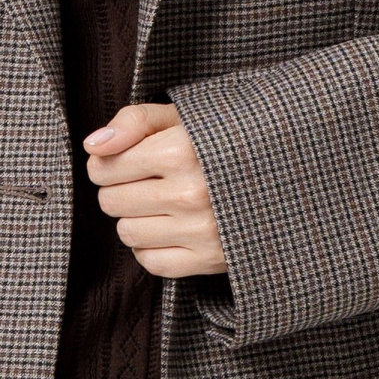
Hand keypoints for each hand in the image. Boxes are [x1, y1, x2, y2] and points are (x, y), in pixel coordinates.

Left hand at [84, 102, 227, 278]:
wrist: (285, 173)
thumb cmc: (224, 139)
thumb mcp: (183, 116)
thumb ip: (134, 121)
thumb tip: (93, 146)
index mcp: (182, 151)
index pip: (103, 168)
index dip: (110, 162)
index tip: (131, 159)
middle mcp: (191, 193)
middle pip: (110, 202)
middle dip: (121, 189)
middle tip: (149, 180)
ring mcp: (202, 230)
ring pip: (127, 233)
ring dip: (137, 218)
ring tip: (164, 203)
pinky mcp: (211, 259)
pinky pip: (151, 262)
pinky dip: (153, 247)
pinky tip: (174, 227)